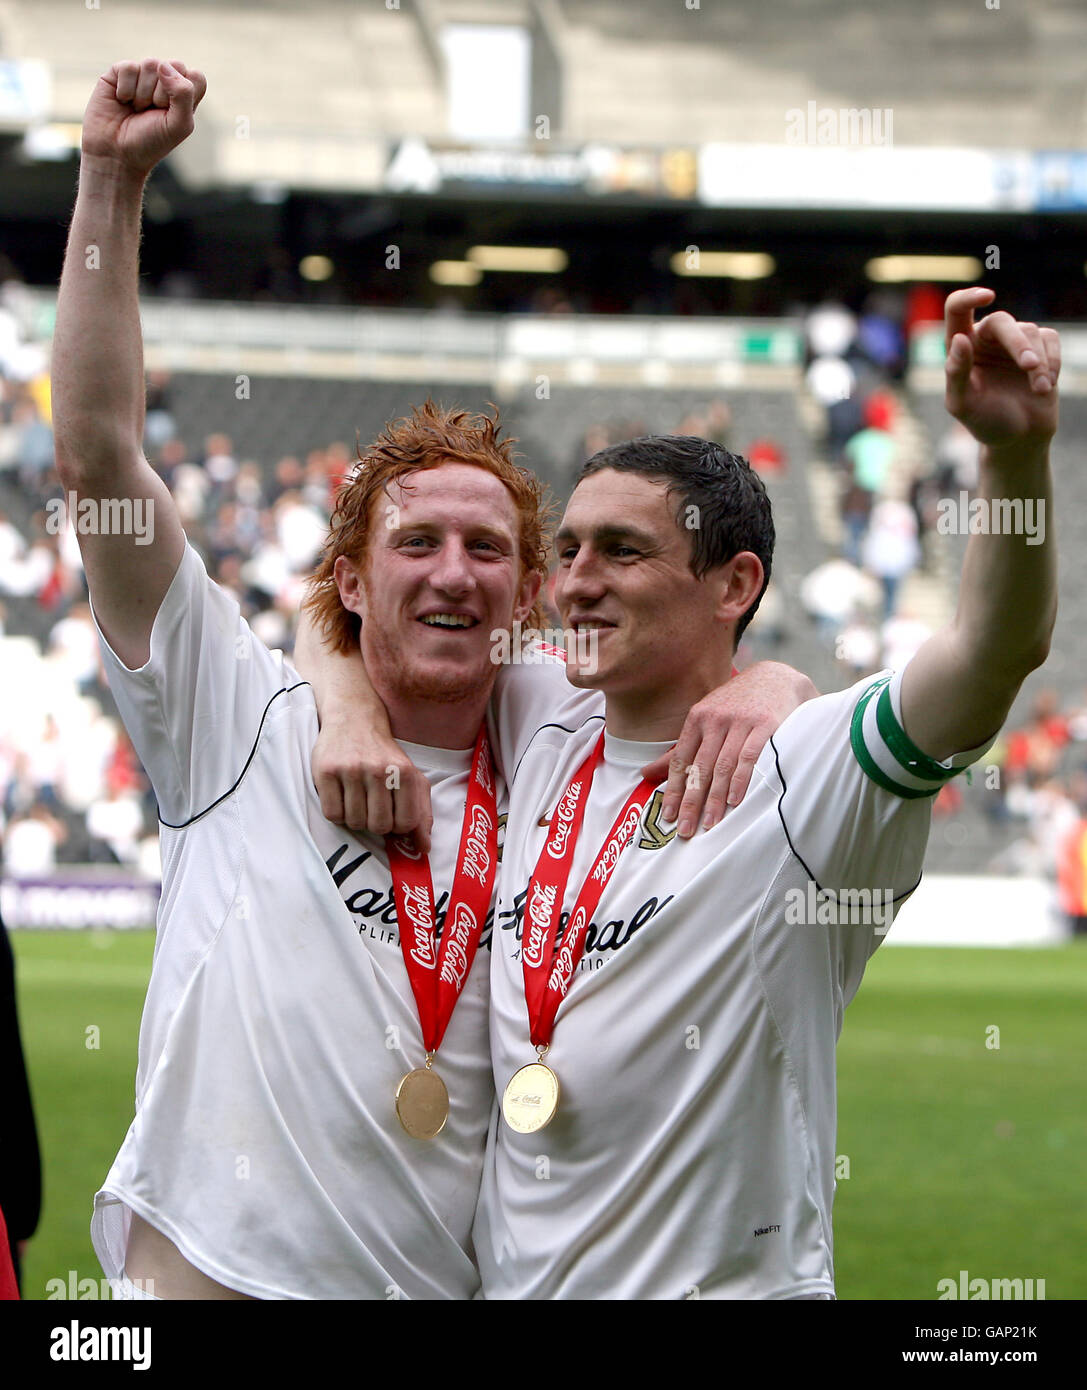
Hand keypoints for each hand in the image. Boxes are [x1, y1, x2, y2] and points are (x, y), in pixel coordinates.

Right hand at [81, 58, 206, 176]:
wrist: (116, 153)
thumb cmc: (151, 143)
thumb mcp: (178, 125)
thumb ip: (183, 94)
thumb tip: (164, 66)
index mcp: (184, 95)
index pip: (196, 76)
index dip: (185, 93)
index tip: (172, 114)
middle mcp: (164, 81)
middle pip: (174, 66)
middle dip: (163, 94)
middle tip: (153, 113)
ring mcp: (142, 75)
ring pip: (151, 64)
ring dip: (143, 94)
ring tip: (136, 109)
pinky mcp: (119, 72)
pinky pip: (128, 67)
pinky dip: (126, 89)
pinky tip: (122, 101)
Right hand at [312, 714, 432, 852]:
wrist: (354, 718)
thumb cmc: (384, 755)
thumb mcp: (411, 777)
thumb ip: (422, 813)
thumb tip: (425, 848)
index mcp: (405, 773)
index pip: (406, 823)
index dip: (397, 826)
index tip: (391, 814)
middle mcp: (379, 771)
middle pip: (378, 826)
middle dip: (375, 823)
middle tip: (371, 807)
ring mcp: (351, 770)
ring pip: (354, 822)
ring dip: (355, 818)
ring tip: (356, 798)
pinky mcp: (326, 771)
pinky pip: (332, 814)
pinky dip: (336, 812)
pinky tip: (341, 796)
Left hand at [640, 661, 818, 835]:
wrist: (775, 678)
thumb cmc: (736, 705)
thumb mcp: (705, 720)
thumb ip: (681, 749)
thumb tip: (646, 774)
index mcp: (697, 719)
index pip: (680, 759)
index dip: (673, 789)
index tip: (668, 815)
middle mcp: (716, 719)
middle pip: (700, 767)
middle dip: (691, 801)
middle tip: (686, 829)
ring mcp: (740, 722)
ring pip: (723, 766)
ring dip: (715, 798)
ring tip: (710, 823)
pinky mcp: (765, 725)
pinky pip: (750, 756)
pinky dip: (742, 780)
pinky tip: (735, 800)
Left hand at [945, 287, 1059, 453]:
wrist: (1019, 439)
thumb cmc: (986, 422)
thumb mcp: (963, 405)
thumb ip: (956, 374)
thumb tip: (960, 339)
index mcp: (960, 347)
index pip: (957, 310)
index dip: (968, 298)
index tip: (987, 295)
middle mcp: (985, 338)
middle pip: (1001, 321)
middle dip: (1017, 342)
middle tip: (1029, 366)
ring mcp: (1014, 341)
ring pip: (1030, 332)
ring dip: (1038, 362)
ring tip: (1039, 389)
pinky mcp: (1041, 347)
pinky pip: (1050, 339)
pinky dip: (1052, 361)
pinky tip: (1046, 385)